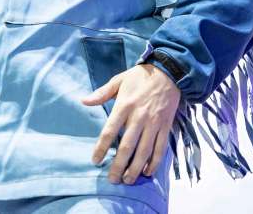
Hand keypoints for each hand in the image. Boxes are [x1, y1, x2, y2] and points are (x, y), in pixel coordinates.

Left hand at [80, 63, 180, 183]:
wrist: (169, 72)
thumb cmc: (140, 77)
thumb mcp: (119, 80)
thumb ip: (102, 93)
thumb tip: (83, 101)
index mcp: (124, 105)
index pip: (110, 131)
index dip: (101, 147)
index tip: (95, 160)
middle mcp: (139, 117)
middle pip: (127, 146)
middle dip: (118, 166)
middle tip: (112, 179)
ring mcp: (154, 123)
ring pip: (144, 151)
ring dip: (135, 168)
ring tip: (127, 180)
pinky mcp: (165, 126)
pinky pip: (160, 148)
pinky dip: (154, 162)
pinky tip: (147, 172)